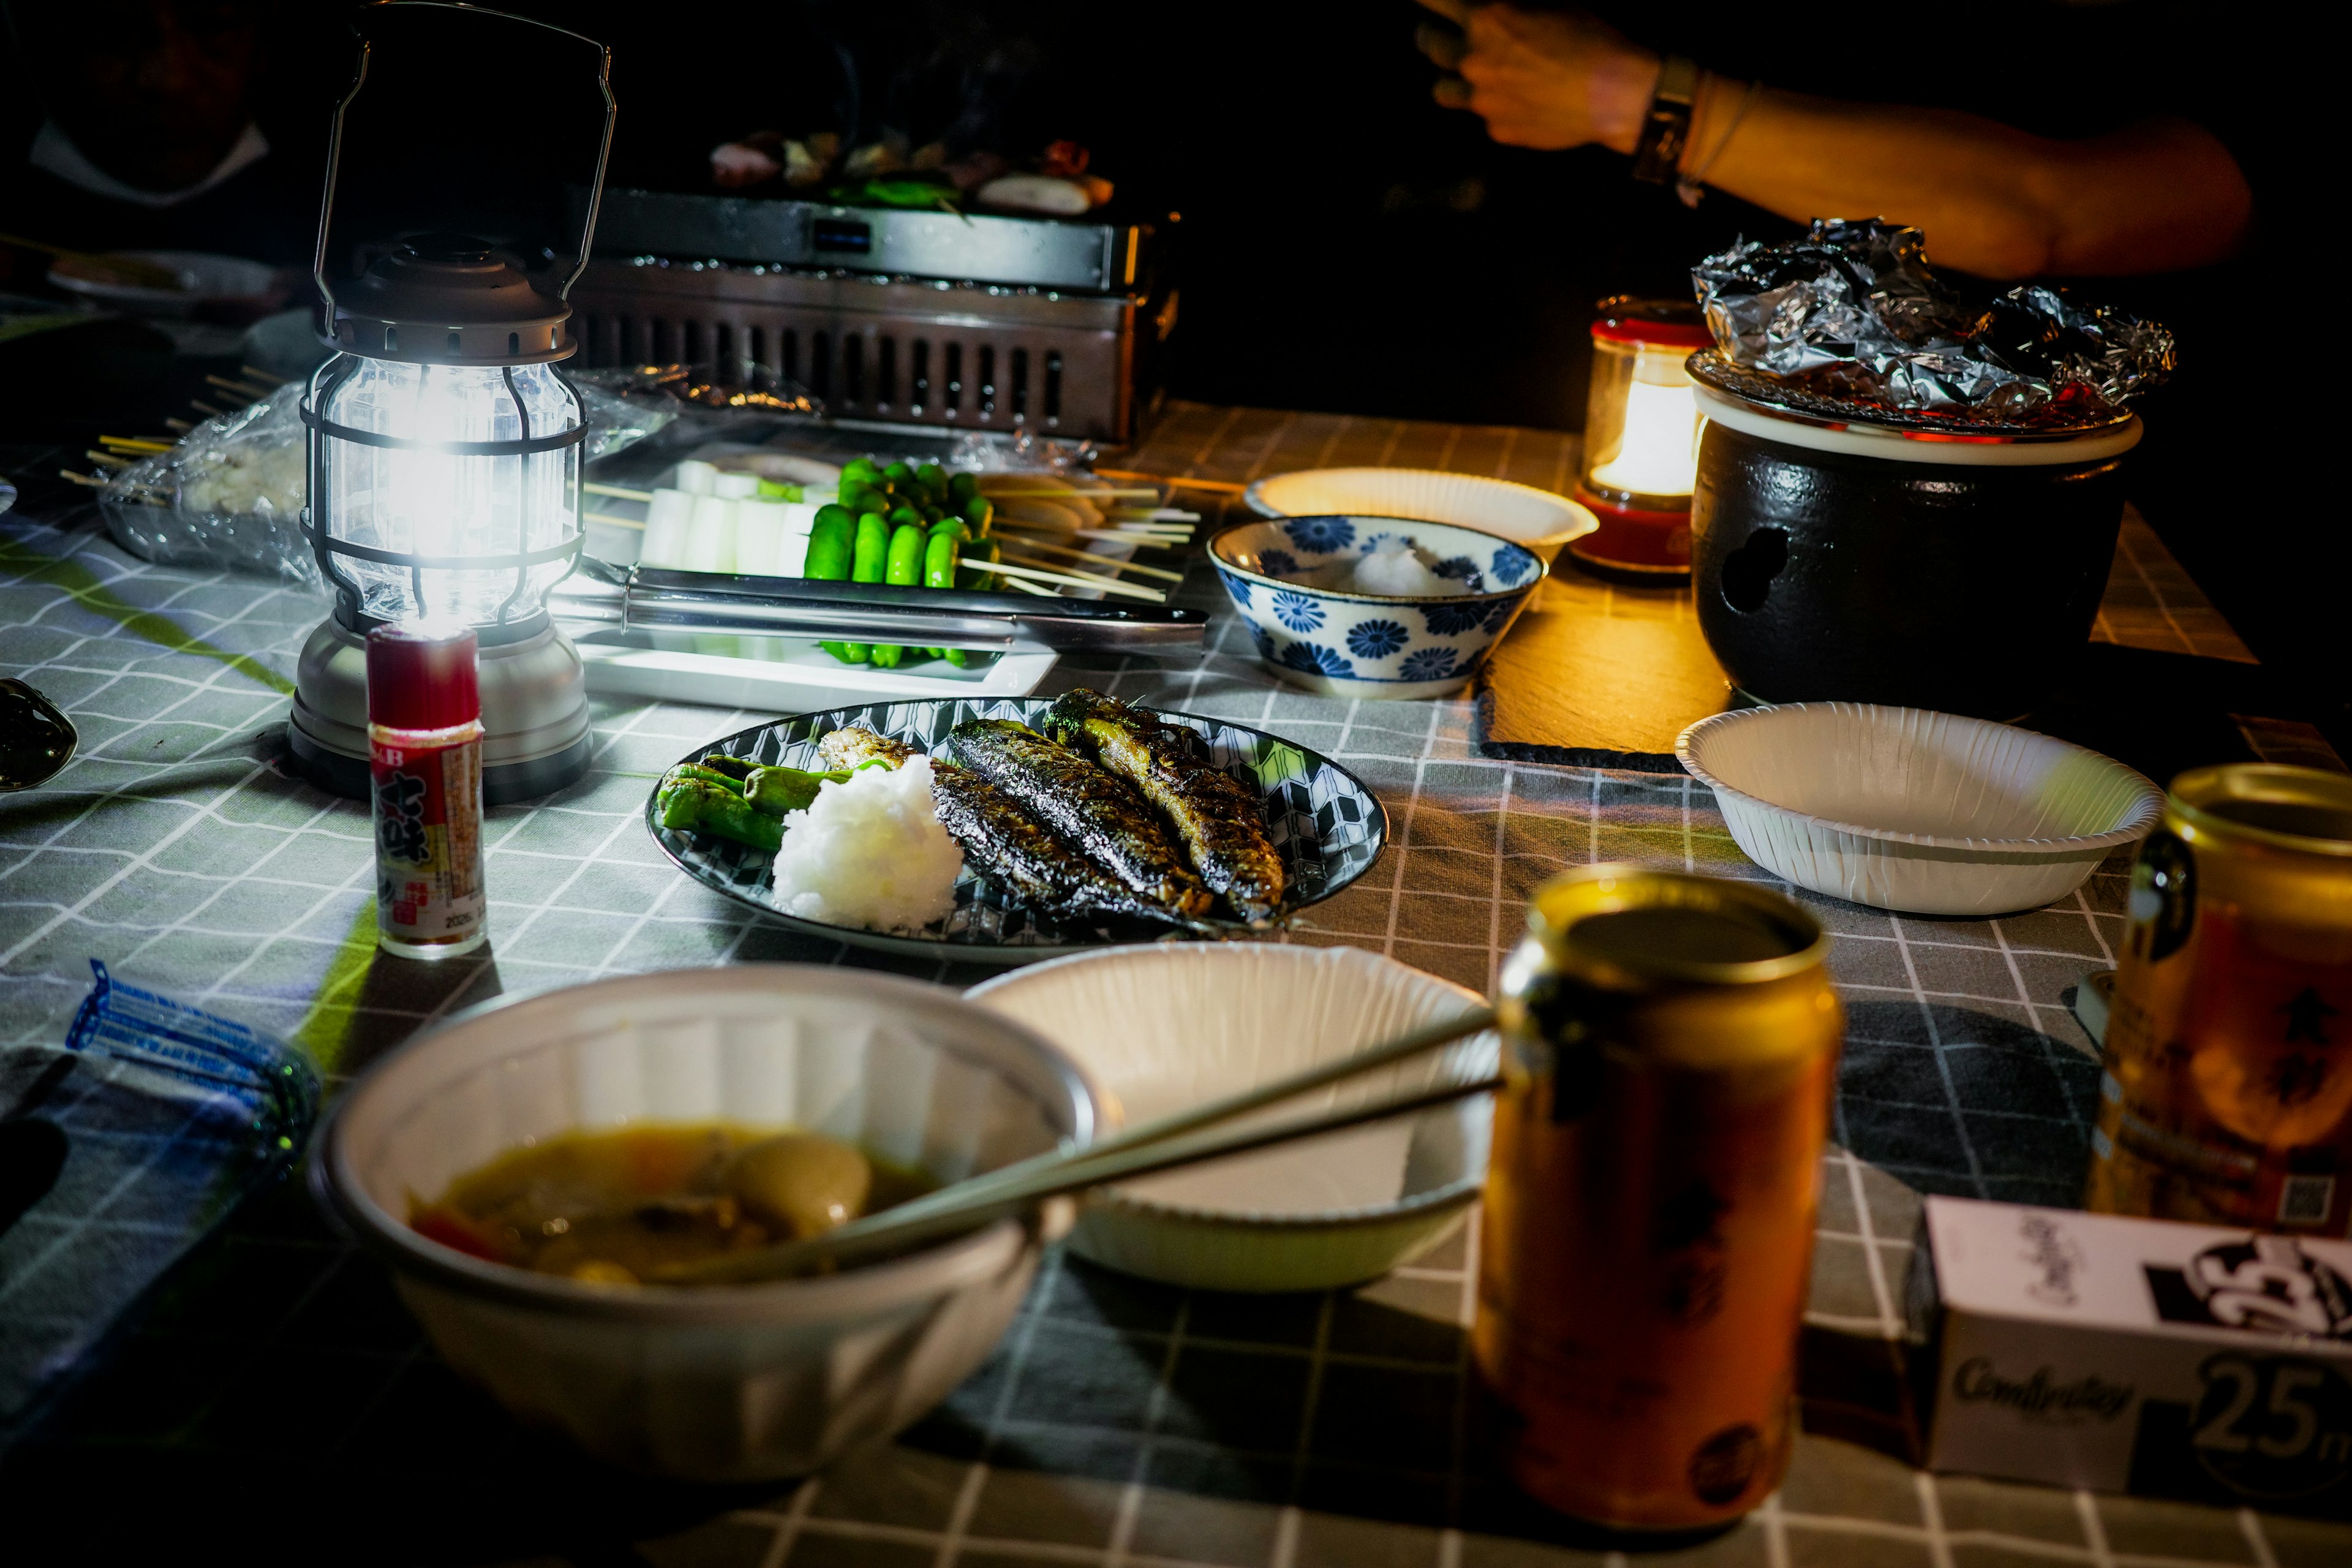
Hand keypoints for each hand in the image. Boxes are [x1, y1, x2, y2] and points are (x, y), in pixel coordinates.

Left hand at [1413, 1, 1658, 154]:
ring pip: (1441, 89)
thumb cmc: (1591, 36)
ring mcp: (1482, 101)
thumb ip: (1511, 3)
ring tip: (1468, 74)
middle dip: (1432, 36)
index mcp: (1485, 20)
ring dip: (1451, 78)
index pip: (1433, 4)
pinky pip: (1481, 117)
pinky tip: (1514, 101)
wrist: (1616, 94)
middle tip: (1441, 34)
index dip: (1425, 3)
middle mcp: (1473, 60)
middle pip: (1428, 44)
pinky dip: (1491, 108)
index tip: (1427, 6)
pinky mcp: (1498, 130)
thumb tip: (1497, 6)